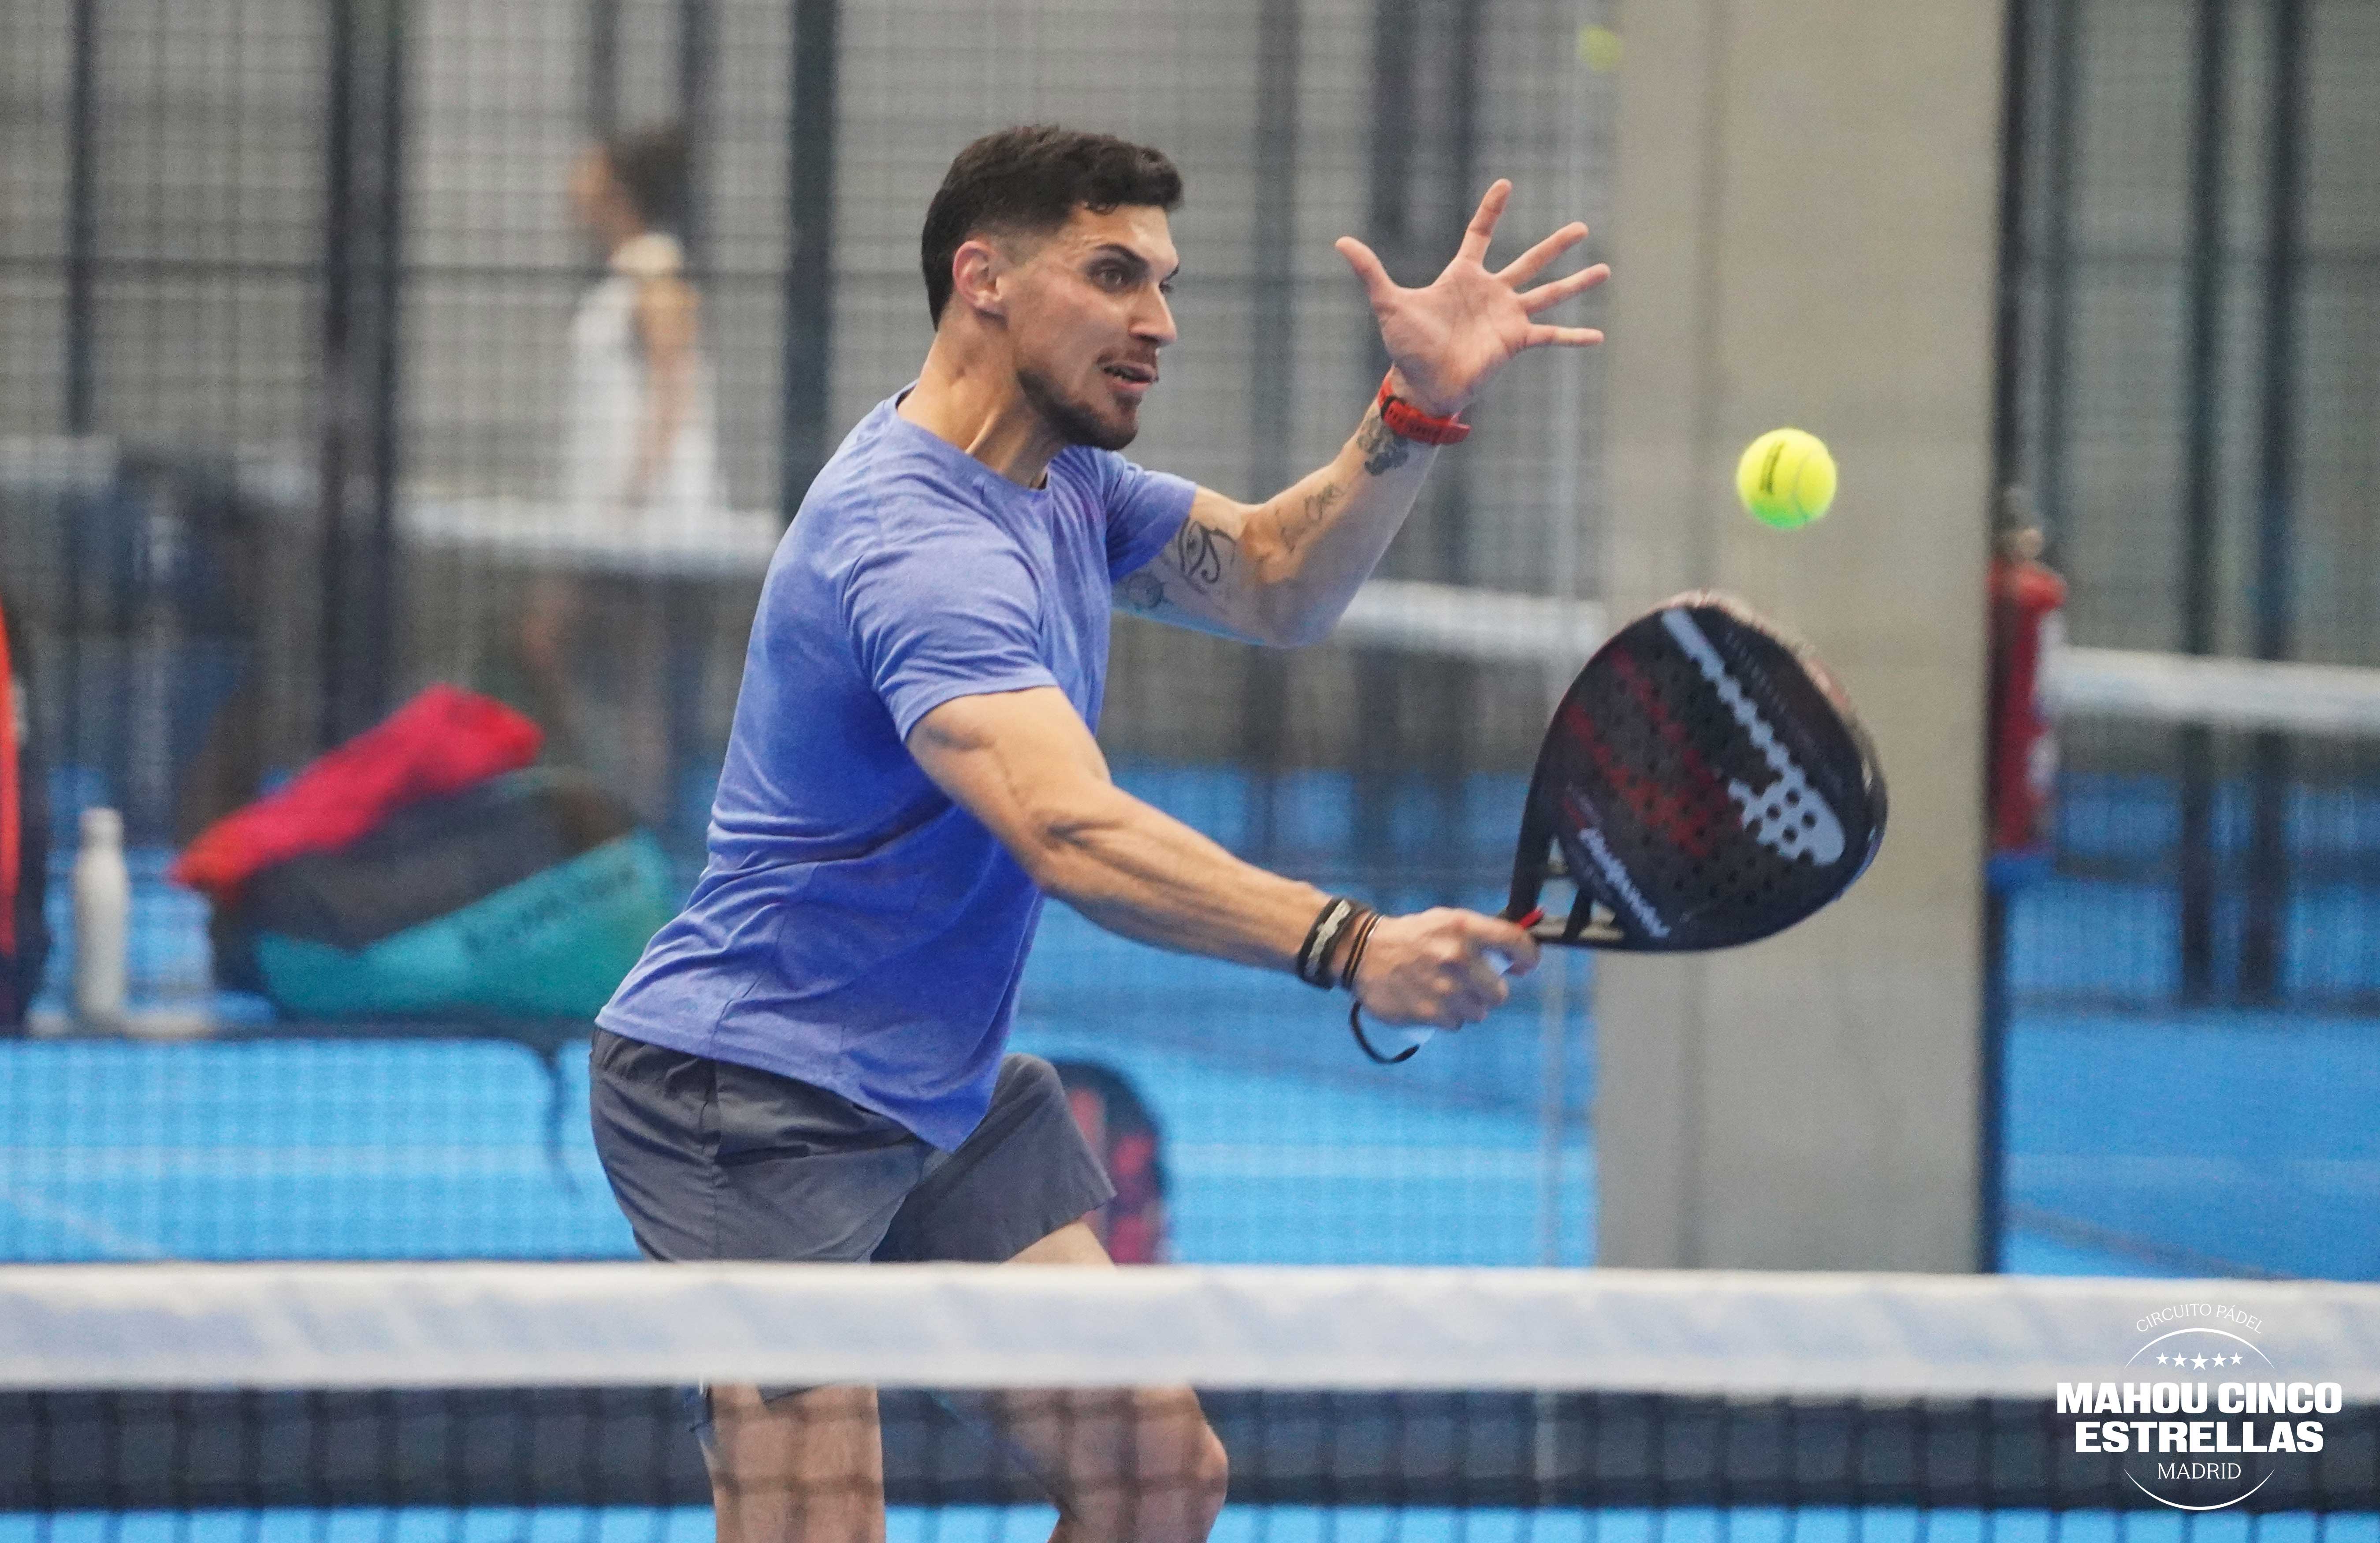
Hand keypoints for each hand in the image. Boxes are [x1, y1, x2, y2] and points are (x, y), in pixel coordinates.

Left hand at [1334, 180, 1608, 416]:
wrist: (1422, 385)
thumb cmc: (1406, 346)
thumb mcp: (1388, 302)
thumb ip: (1370, 271)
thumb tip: (1340, 241)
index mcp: (1463, 277)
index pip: (1480, 234)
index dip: (1491, 211)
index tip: (1505, 184)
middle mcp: (1491, 293)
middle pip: (1530, 261)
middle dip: (1555, 244)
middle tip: (1581, 226)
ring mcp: (1508, 317)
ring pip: (1549, 293)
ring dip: (1577, 283)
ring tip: (1605, 269)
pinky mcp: (1516, 341)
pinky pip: (1552, 337)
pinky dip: (1574, 337)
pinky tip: (1598, 337)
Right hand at [1348, 908, 1539, 1029]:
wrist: (1362, 952)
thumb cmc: (1410, 936)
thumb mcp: (1445, 922)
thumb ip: (1479, 936)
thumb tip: (1515, 960)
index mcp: (1464, 929)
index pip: (1516, 944)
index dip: (1527, 957)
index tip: (1524, 965)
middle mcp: (1458, 958)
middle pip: (1499, 993)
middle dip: (1487, 991)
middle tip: (1470, 984)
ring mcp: (1444, 989)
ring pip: (1479, 1013)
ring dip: (1467, 1006)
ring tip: (1446, 993)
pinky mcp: (1429, 1013)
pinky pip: (1455, 1024)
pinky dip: (1447, 1017)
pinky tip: (1432, 1002)